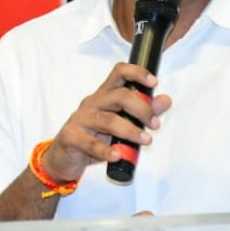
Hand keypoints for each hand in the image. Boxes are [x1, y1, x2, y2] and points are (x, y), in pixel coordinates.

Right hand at [43, 62, 171, 181]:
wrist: (64, 157)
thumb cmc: (94, 137)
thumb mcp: (120, 124)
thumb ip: (143, 112)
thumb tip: (165, 100)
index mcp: (104, 95)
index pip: (119, 73)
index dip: (137, 73)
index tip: (153, 82)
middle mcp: (92, 103)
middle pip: (119, 96)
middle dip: (142, 109)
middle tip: (154, 125)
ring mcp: (80, 119)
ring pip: (108, 120)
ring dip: (131, 131)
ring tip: (146, 140)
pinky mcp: (71, 137)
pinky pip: (90, 143)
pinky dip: (106, 151)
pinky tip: (118, 155)